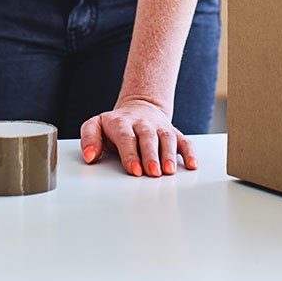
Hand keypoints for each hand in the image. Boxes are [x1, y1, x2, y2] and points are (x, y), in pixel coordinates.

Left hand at [79, 97, 197, 177]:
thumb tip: (89, 156)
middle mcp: (142, 123)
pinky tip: (192, 165)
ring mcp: (159, 127)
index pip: (126, 137)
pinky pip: (184, 140)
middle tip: (152, 173)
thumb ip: (89, 138)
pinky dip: (189, 152)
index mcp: (121, 122)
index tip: (134, 170)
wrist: (139, 107)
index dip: (130, 154)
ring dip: (169, 154)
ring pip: (167, 138)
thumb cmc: (116, 125)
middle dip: (150, 155)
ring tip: (169, 171)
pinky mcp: (173, 132)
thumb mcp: (96, 125)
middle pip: (147, 137)